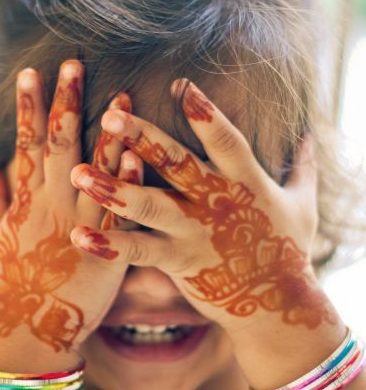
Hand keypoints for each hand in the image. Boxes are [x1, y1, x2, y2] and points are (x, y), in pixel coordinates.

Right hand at [0, 59, 142, 353]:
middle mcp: (53, 206)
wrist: (35, 330)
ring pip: (96, 171)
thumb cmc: (11, 284)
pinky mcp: (109, 248)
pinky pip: (122, 210)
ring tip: (121, 97)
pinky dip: (129, 180)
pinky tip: (138, 153)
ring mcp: (82, 225)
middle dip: (64, 103)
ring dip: (108, 132)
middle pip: (59, 146)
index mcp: (26, 202)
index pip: (25, 144)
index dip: (28, 107)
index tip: (31, 72)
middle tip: (73, 63)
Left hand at [70, 78, 336, 336]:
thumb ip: (303, 166)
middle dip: (143, 138)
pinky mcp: (176, 262)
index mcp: (246, 182)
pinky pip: (136, 252)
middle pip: (176, 164)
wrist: (276, 305)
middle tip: (111, 116)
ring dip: (111, 189)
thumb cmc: (288, 250)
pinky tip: (79, 235)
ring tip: (77, 173)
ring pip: (147, 207)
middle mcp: (216, 203)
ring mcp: (192, 234)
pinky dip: (107, 245)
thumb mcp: (304, 204)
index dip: (205, 112)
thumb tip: (311, 134)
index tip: (180, 84)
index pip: (225, 139)